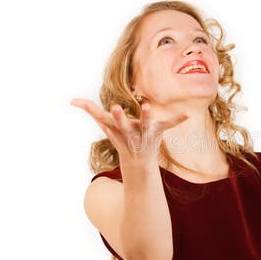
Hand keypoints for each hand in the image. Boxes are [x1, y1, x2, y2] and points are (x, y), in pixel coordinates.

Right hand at [70, 97, 189, 165]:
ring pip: (147, 123)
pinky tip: (188, 114)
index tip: (113, 106)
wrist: (137, 159)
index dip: (114, 115)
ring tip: (147, 105)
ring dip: (147, 115)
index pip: (114, 121)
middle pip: (125, 124)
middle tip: (116, 108)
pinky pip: (170, 123)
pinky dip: (178, 119)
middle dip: (121, 118)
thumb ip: (90, 110)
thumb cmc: (121, 136)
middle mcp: (132, 130)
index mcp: (120, 128)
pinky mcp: (159, 129)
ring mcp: (146, 131)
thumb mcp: (105, 124)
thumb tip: (72, 100)